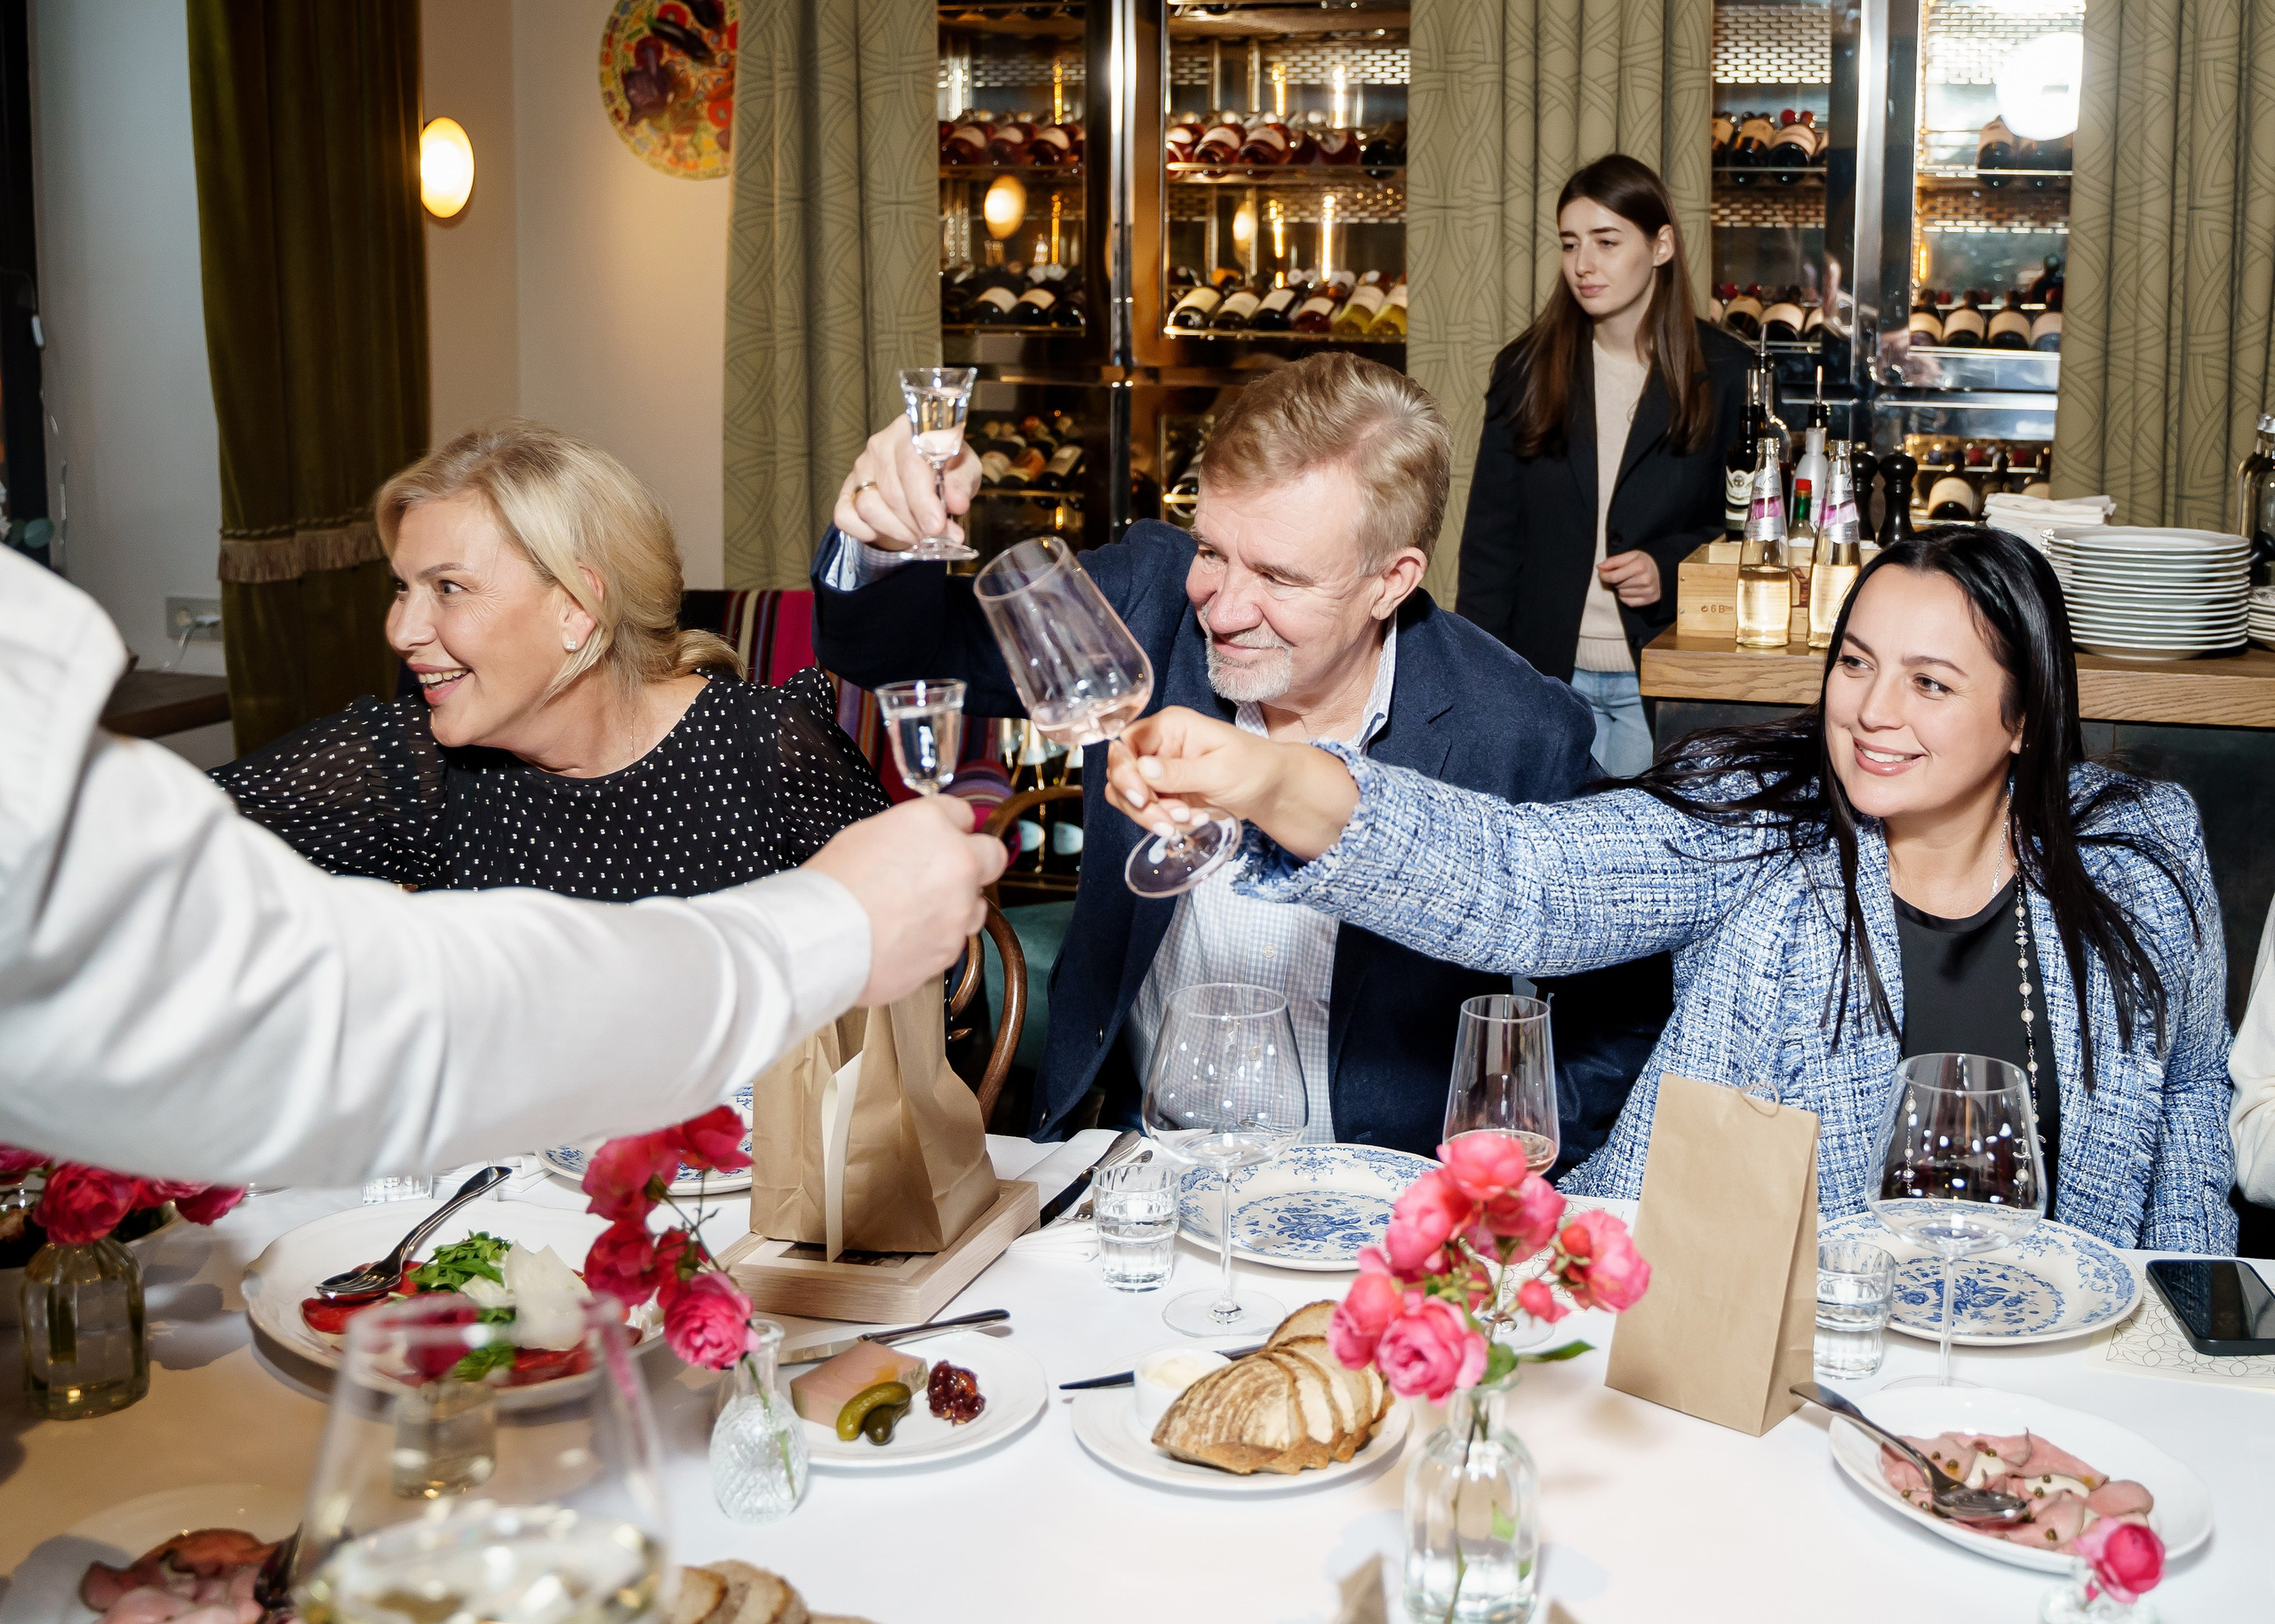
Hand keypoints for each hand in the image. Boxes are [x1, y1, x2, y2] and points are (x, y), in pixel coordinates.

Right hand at [805, 796, 1006, 1005]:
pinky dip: (937, 938)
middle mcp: (957, 862)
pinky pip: (955, 939)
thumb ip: (908, 835)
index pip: (963, 813)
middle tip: (947, 873)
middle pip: (992, 854)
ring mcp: (960, 908)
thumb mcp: (865, 836)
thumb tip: (920, 843)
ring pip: (977, 904)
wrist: (819, 940)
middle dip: (975, 861)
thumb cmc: (830, 888)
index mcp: (932, 823)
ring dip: (956, 906)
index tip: (945, 836)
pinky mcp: (952, 948)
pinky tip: (905, 937)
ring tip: (914, 913)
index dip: (951, 827)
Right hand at [832, 416, 982, 551]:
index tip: (936, 526)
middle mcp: (881, 444)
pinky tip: (887, 533)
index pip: (911, 465)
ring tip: (918, 536)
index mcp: (912, 430)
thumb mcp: (964, 470)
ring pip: (868, 506)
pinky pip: (845, 516)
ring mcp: (860, 466)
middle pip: (892, 492)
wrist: (925, 472)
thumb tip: (957, 503)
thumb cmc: (947, 468)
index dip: (923, 501)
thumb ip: (961, 484)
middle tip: (935, 537)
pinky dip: (864, 532)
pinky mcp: (847, 488)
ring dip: (896, 530)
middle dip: (916, 523)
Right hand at [1105, 706, 1359, 863]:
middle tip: (1168, 821)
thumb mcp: (1219, 770)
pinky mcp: (1165, 792)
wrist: (1274, 789)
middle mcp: (1158, 745)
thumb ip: (1180, 772)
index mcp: (1169, 726)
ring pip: (1129, 796)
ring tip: (1183, 822)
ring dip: (1149, 816)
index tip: (1141, 797)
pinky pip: (1146, 810)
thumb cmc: (1254, 767)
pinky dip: (1161, 821)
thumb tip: (1142, 768)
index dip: (1124, 772)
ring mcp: (1159, 770)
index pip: (1125, 744)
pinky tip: (1189, 821)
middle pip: (1121, 774)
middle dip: (1139, 803)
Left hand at [1597, 549, 1660, 606]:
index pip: (1613, 577)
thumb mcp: (1631, 555)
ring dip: (1622, 588)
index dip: (1603, 575)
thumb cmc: (1644, 562)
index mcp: (1640, 566)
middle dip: (1616, 580)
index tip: (1601, 572)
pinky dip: (1627, 597)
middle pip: (1617, 586)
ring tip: (1631, 581)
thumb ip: (1614, 560)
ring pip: (1621, 594)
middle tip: (1624, 575)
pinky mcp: (1649, 600)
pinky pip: (1628, 602)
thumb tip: (1599, 567)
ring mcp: (1648, 591)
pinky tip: (1634, 589)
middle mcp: (1645, 580)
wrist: (1664, 571)